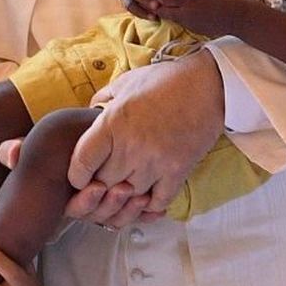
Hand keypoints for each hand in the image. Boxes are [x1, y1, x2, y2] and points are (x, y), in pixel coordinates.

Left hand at [67, 54, 223, 226]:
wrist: (209, 85)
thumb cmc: (166, 81)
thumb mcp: (126, 83)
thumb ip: (102, 99)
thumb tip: (89, 114)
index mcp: (113, 123)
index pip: (81, 163)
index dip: (77, 175)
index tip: (82, 174)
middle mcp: (131, 146)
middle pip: (102, 185)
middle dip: (99, 187)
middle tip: (103, 183)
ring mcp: (155, 162)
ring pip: (128, 197)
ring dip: (124, 196)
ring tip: (125, 189)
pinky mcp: (177, 171)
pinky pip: (158, 201)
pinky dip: (150, 204)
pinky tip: (148, 197)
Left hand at [153, 0, 244, 36]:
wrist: (237, 17)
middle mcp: (185, 13)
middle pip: (161, 10)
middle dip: (162, 3)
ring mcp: (187, 24)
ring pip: (168, 18)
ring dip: (169, 10)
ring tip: (181, 2)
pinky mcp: (191, 30)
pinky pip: (178, 23)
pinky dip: (178, 16)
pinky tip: (190, 10)